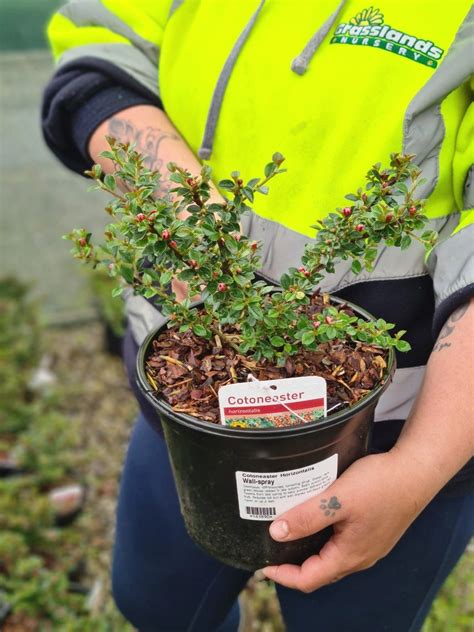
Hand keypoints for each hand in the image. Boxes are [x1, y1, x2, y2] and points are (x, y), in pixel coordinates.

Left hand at [262, 449, 435, 592]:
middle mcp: (360, 556)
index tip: (263, 564)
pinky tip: (317, 518)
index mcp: (350, 555)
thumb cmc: (380, 484)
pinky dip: (324, 538)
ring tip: (290, 531)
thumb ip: (307, 517)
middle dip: (294, 565)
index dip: (283, 575)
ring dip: (309, 550)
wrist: (415, 471)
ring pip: (332, 556)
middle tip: (272, 549)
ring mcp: (368, 544)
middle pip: (320, 571)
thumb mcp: (338, 499)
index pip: (309, 579)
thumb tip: (276, 533)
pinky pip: (343, 543)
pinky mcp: (373, 530)